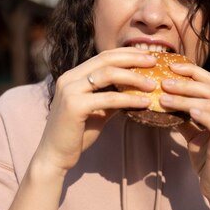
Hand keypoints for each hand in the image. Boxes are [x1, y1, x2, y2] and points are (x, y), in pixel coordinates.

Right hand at [34, 48, 155, 173]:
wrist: (55, 155)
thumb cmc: (77, 134)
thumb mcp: (98, 111)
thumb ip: (113, 98)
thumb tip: (137, 91)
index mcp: (73, 76)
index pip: (103, 56)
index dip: (126, 53)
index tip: (147, 55)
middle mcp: (69, 78)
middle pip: (106, 59)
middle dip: (133, 58)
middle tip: (154, 62)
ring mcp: (70, 90)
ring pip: (108, 74)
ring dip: (134, 77)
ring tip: (152, 84)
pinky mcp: (74, 105)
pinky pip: (108, 98)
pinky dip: (129, 99)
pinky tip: (145, 102)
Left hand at [159, 62, 209, 202]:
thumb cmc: (208, 161)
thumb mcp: (193, 136)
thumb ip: (184, 120)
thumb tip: (164, 104)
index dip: (192, 71)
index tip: (170, 66)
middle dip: (185, 81)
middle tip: (163, 80)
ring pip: (209, 103)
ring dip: (185, 97)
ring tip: (164, 96)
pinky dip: (202, 115)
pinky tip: (187, 111)